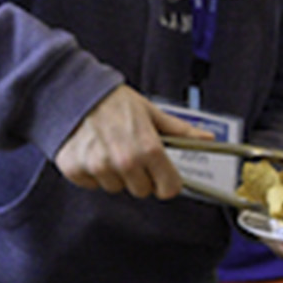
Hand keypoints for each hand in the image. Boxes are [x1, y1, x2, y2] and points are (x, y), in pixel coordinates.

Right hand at [52, 84, 194, 201]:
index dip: (167, 182)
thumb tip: (206, 139)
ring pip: (116, 188)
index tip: (162, 175)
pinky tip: (93, 152)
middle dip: (140, 176)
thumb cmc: (113, 101)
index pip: (169, 188)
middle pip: (142, 191)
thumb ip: (180, 132)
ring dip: (115, 174)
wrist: (76, 92)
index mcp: (148, 148)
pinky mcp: (76, 170)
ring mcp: (99, 168)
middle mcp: (125, 161)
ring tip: (109, 149)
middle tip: (131, 154)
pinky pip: (92, 185)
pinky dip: (92, 173)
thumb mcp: (152, 113)